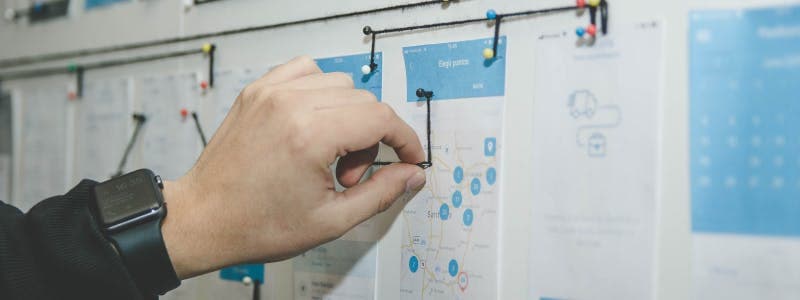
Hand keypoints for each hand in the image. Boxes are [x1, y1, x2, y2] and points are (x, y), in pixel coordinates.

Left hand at [160, 56, 426, 278]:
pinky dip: (320, 92)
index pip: (381, 118)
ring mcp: (270, 93)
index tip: (409, 157)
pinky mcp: (257, 91)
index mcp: (309, 136)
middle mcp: (289, 104)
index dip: (404, 139)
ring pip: (339, 84)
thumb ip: (380, 193)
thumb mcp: (331, 220)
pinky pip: (306, 71)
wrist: (203, 219)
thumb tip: (411, 173)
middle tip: (349, 176)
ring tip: (328, 155)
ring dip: (347, 116)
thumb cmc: (256, 224)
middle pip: (364, 101)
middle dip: (371, 139)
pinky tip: (313, 125)